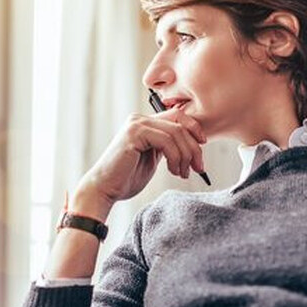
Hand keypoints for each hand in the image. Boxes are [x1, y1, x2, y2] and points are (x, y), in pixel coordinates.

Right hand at [74, 107, 206, 212]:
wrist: (105, 189)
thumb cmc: (127, 178)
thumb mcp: (153, 158)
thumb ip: (168, 147)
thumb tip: (193, 145)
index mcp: (145, 123)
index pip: (178, 117)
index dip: (195, 130)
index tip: (201, 149)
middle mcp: (140, 119)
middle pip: (180, 123)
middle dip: (194, 147)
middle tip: (198, 168)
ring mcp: (136, 124)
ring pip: (176, 133)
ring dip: (185, 156)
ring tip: (182, 173)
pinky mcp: (134, 133)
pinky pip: (166, 141)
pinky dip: (175, 157)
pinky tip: (173, 171)